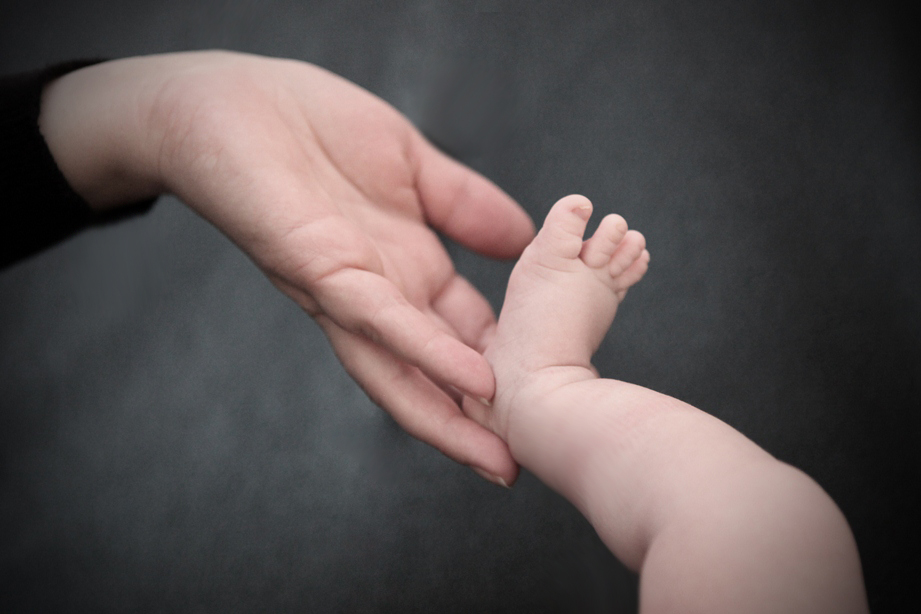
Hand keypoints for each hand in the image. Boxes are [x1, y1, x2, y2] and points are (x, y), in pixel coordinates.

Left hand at [40, 51, 533, 484]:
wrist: (232, 99)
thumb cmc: (313, 126)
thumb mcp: (412, 166)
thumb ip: (465, 204)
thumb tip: (526, 233)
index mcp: (404, 270)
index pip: (462, 331)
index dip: (502, 363)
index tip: (547, 393)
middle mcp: (377, 295)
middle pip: (429, 373)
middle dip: (472, 420)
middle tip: (520, 461)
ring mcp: (346, 290)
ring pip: (399, 370)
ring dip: (448, 416)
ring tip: (496, 455)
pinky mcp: (318, 270)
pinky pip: (379, 319)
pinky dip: (426, 351)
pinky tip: (470, 376)